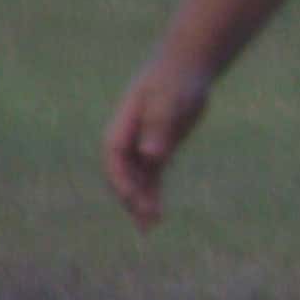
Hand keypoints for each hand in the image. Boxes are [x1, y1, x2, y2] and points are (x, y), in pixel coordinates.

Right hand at [101, 57, 213, 227]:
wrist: (184, 72)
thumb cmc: (174, 82)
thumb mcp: (169, 102)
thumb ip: (159, 128)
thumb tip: (151, 156)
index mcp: (123, 125)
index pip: (115, 157)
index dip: (121, 178)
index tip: (131, 198)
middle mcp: (128, 139)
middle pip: (122, 173)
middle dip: (131, 197)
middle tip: (145, 220)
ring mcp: (141, 146)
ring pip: (137, 180)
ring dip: (141, 202)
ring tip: (149, 228)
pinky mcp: (157, 151)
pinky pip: (151, 178)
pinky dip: (152, 195)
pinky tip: (155, 216)